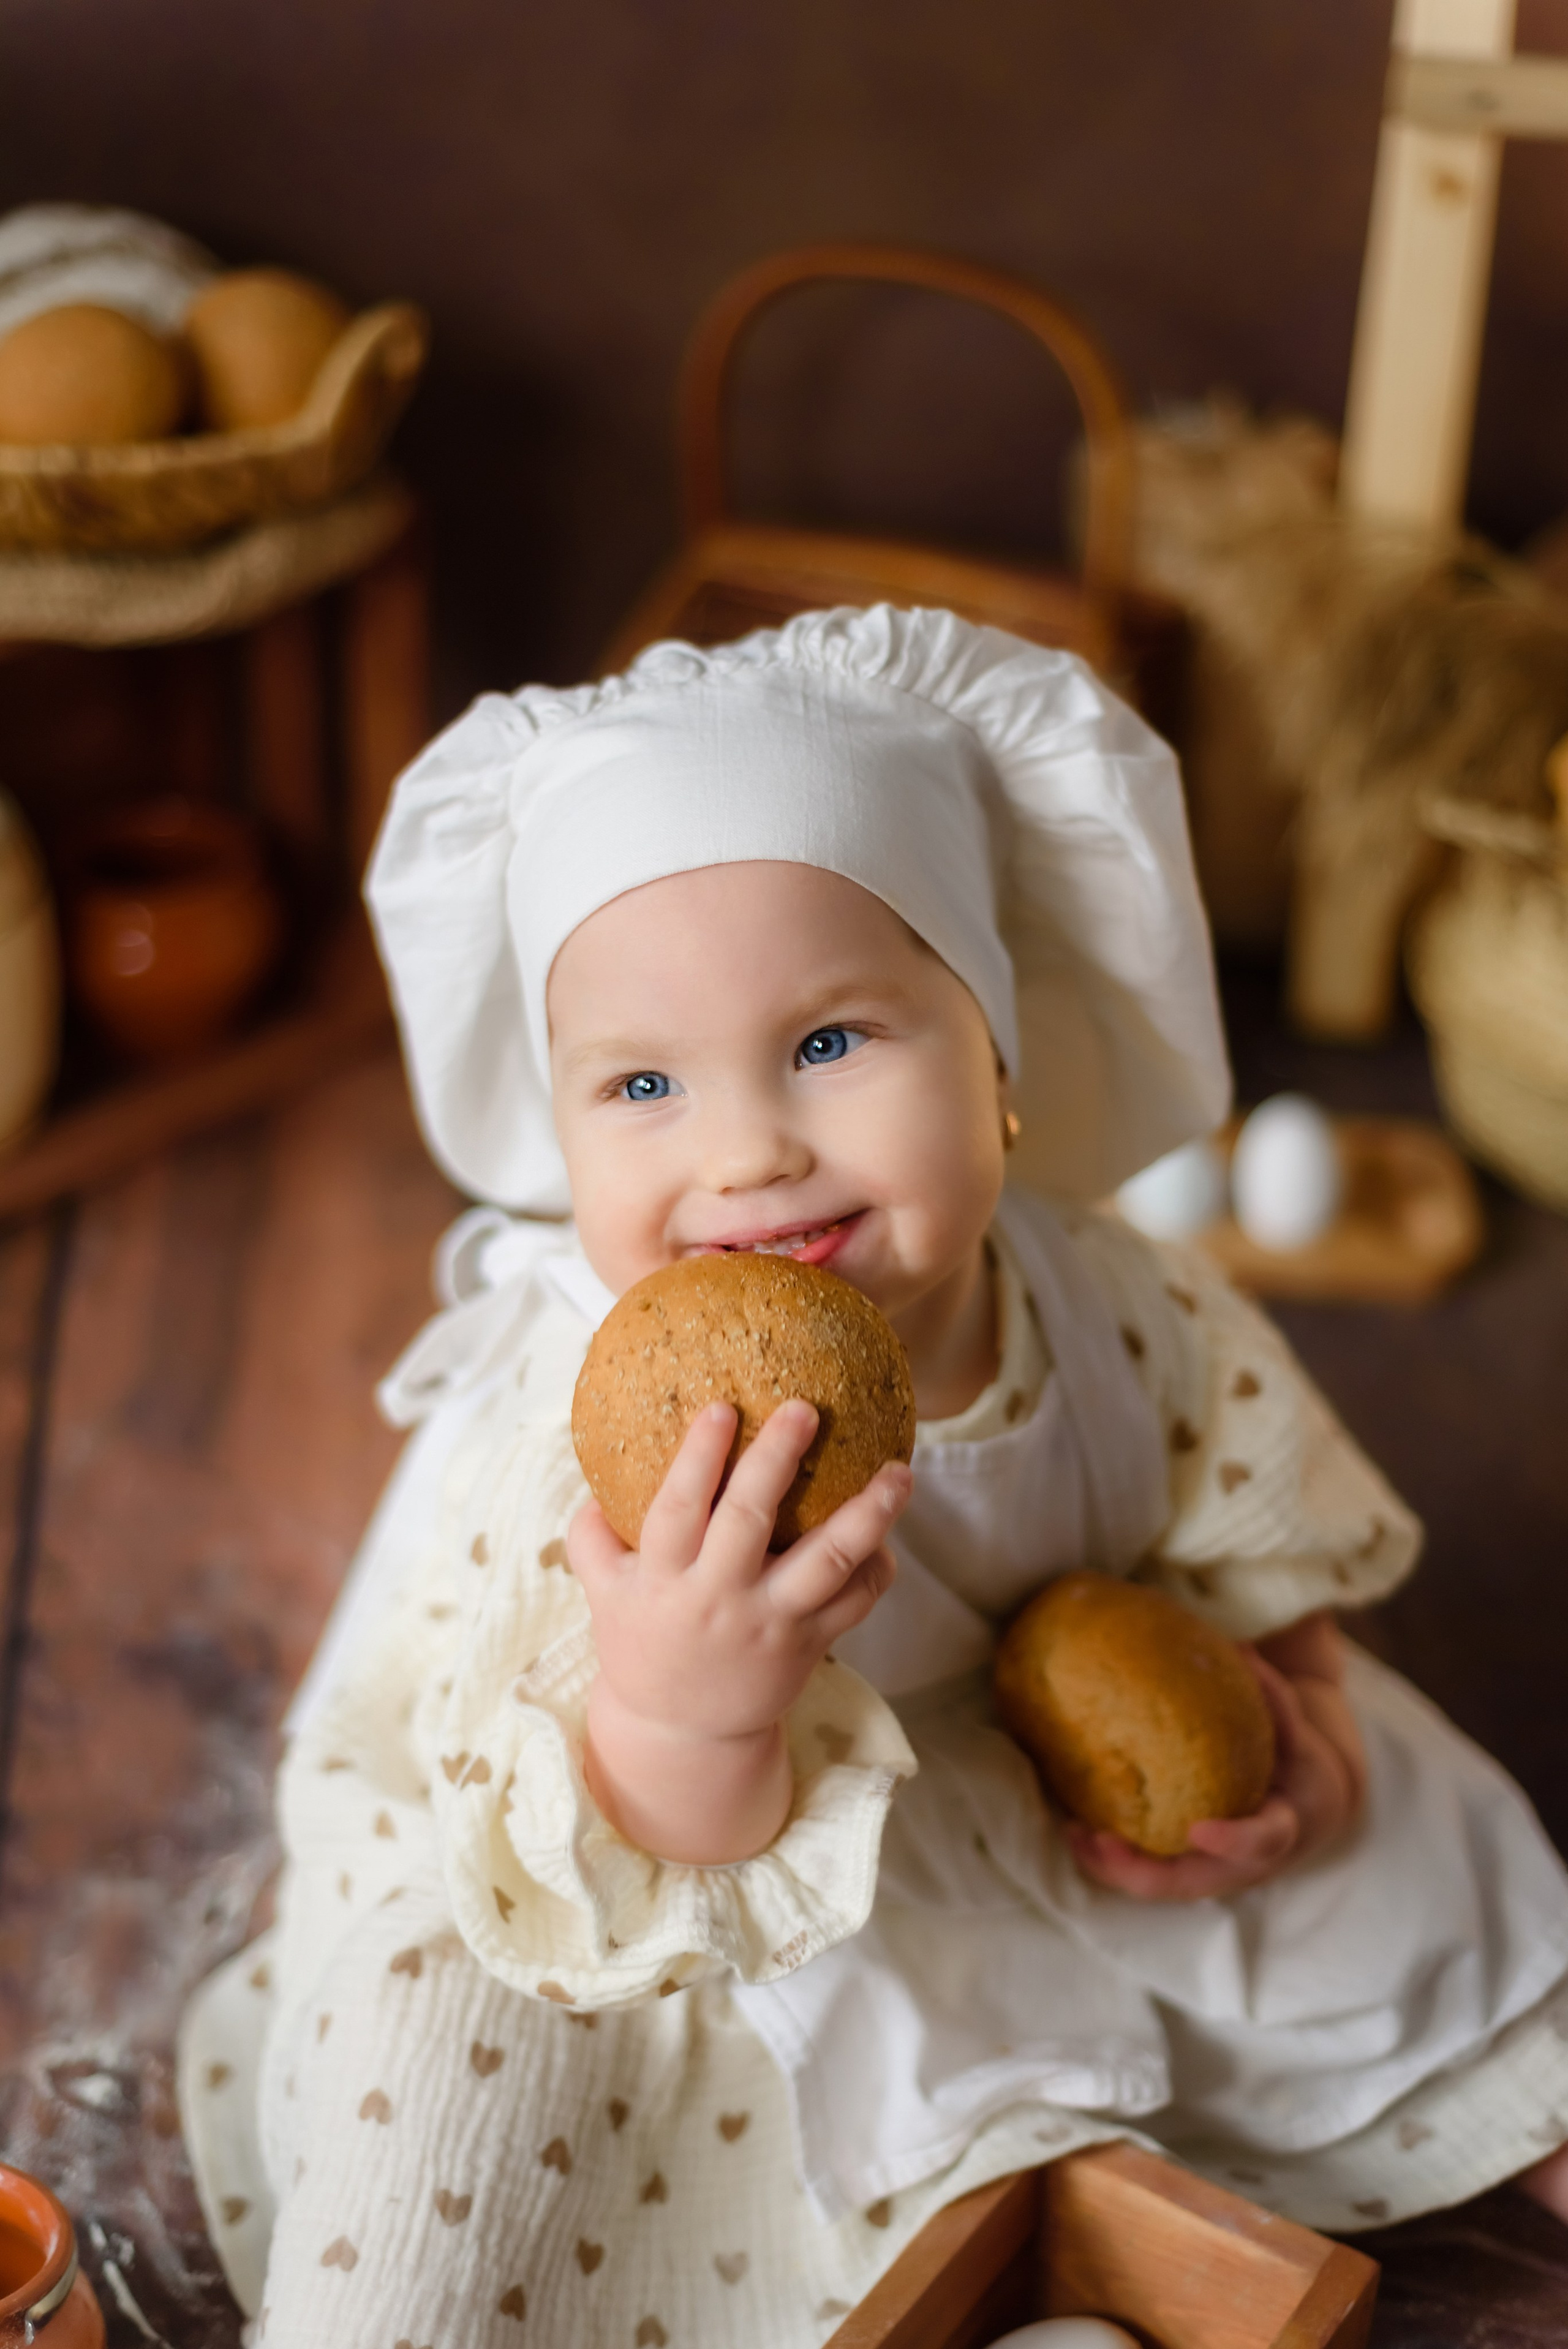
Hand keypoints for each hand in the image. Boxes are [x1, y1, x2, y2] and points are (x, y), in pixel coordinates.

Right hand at [571, 1398, 910, 1862]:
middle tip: (805, 1409)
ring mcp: (771, 1624)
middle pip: (751, 1521)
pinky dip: (878, 1568)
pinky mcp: (809, 1645)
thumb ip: (593, 1539)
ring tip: (899, 1473)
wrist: (682, 1736)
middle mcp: (719, 1599)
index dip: (699, 1458)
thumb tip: (594, 1479)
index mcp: (665, 1580)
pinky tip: (889, 1534)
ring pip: (829, 1562)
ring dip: (869, 1515)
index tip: (721, 1408)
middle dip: (778, 1460)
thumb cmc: (642, 1644)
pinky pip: (856, 1602)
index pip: (677, 1510)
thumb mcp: (603, 1595)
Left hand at [1065, 1613, 1365, 1902]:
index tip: (1198, 1830)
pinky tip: (1074, 1827)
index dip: (1232, 1841)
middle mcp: (1241, 1866)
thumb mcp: (1299, 1734)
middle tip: (1101, 1840)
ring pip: (1160, 1886)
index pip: (1260, 1843)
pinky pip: (1147, 1872)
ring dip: (1113, 1868)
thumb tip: (1240, 1651)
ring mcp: (1211, 1873)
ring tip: (1072, 1832)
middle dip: (1144, 1872)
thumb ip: (1275, 1699)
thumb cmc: (1299, 1766)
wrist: (1303, 1811)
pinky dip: (1110, 1858)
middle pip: (1192, 1883)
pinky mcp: (1187, 1870)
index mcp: (1278, 1832)